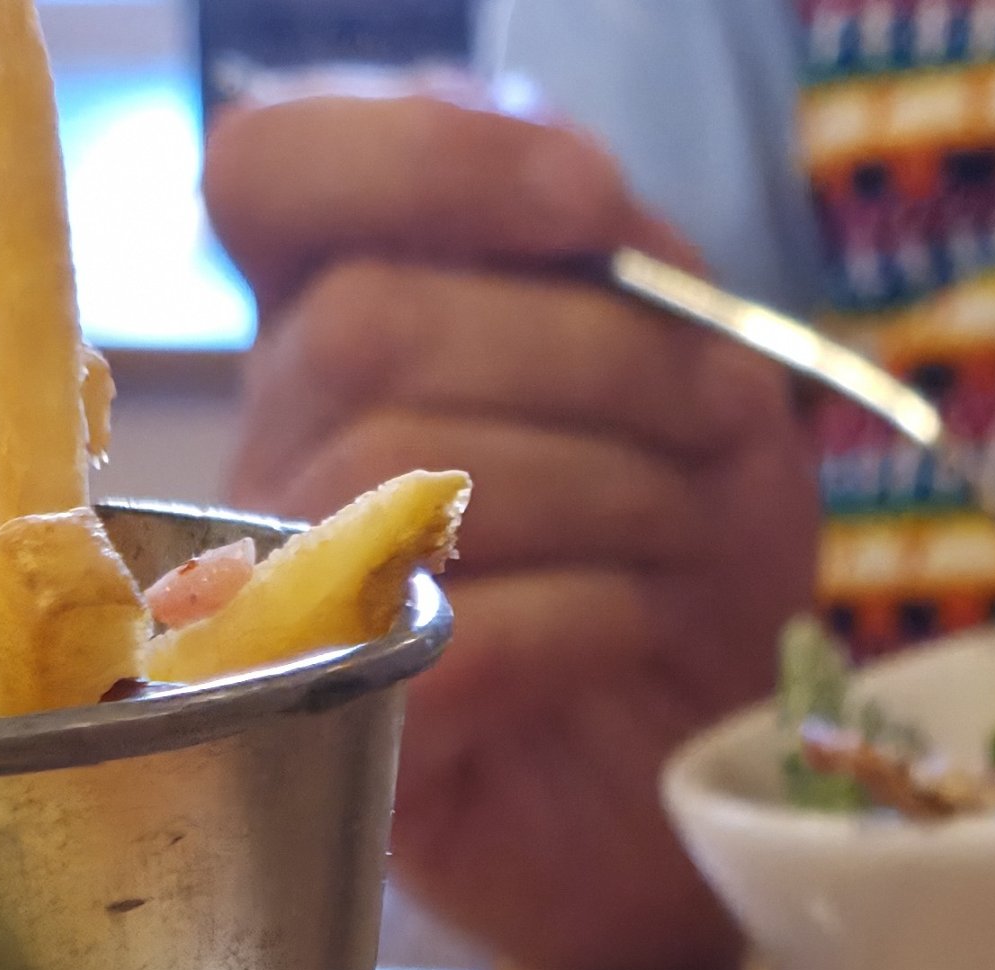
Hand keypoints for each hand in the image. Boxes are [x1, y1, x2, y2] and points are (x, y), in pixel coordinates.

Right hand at [208, 96, 816, 969]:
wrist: (711, 783)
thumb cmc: (687, 569)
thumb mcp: (689, 374)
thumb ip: (618, 263)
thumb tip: (576, 199)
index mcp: (341, 326)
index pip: (271, 174)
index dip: (422, 161)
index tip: (591, 207)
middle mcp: (283, 453)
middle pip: (361, 329)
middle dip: (582, 353)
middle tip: (723, 416)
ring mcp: (294, 607)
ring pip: (392, 474)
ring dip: (600, 481)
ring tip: (700, 523)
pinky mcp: (354, 751)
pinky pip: (446, 641)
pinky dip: (583, 611)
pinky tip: (646, 620)